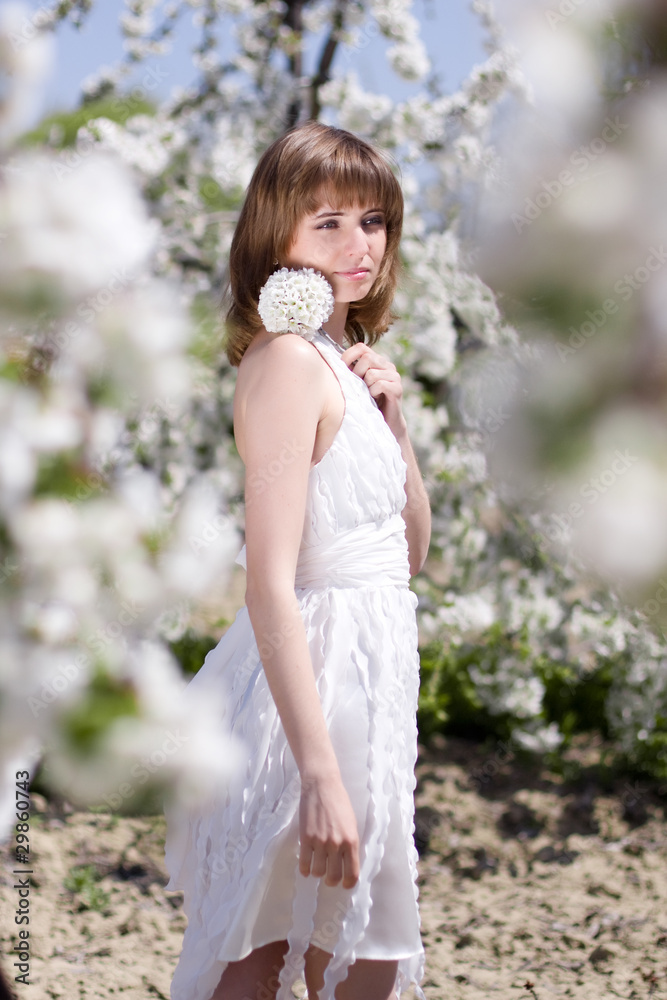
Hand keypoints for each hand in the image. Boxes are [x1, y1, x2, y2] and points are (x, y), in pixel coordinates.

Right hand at [298, 772, 359, 888]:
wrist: (321, 785)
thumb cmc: (339, 802)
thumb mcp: (351, 823)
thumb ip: (350, 843)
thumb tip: (347, 863)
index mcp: (351, 841)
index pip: (352, 873)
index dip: (348, 883)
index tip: (345, 884)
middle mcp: (337, 844)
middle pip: (334, 876)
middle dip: (331, 881)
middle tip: (329, 878)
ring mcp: (320, 842)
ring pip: (318, 872)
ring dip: (317, 873)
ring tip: (317, 867)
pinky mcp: (305, 838)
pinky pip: (304, 863)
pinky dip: (304, 869)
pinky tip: (305, 867)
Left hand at [341, 343, 406, 438]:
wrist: (385, 422)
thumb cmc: (367, 402)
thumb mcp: (356, 384)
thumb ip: (350, 371)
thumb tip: (331, 360)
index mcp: (377, 361)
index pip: (361, 347)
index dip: (348, 357)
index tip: (343, 371)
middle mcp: (388, 365)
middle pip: (367, 358)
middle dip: (357, 373)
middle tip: (358, 386)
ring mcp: (394, 376)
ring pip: (372, 373)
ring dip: (365, 387)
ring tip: (368, 395)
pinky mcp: (397, 388)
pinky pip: (379, 385)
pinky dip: (373, 393)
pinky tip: (375, 399)